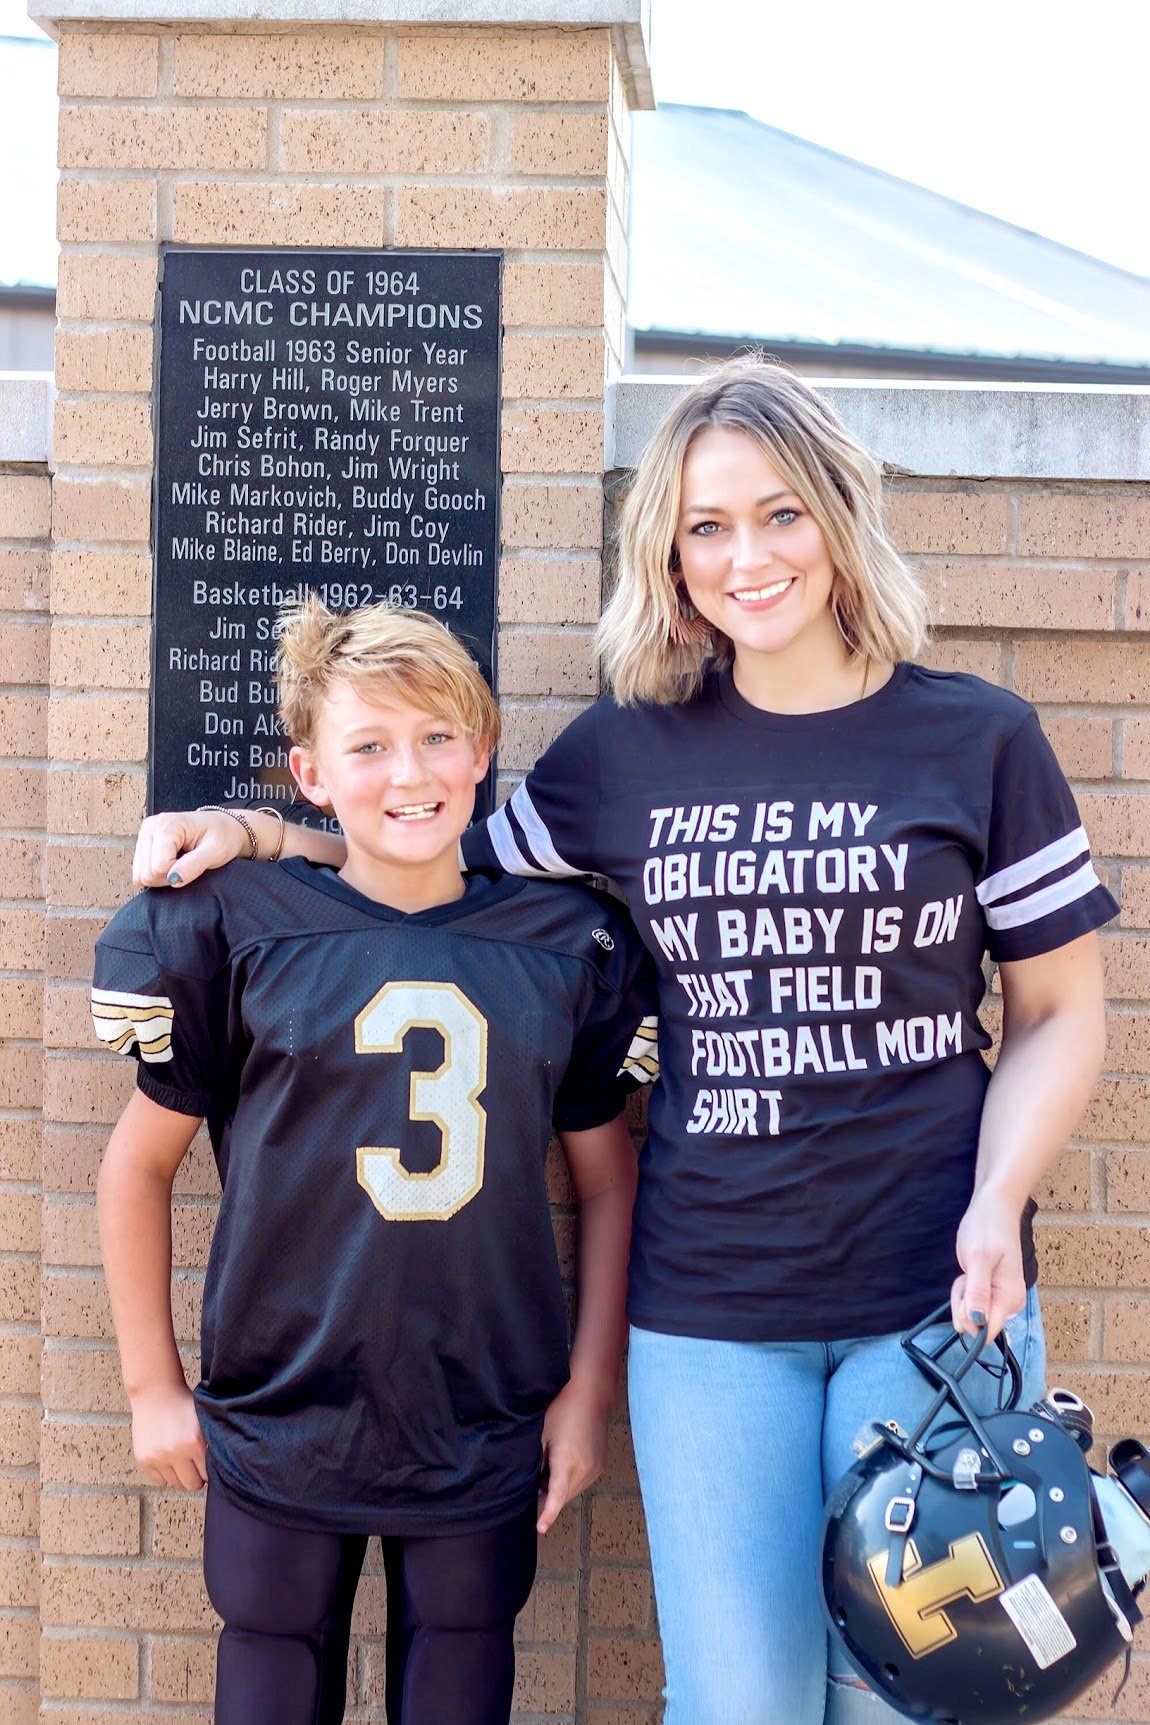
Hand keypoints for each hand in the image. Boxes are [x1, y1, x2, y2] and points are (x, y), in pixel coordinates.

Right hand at [130, 1381, 207, 1489]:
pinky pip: (159, 1481)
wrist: (155, 1391)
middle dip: (195, 1477)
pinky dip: (164, 1474)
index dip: (208, 1470)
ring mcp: (157, 1458)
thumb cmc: (183, 1404)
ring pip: (175, 1484)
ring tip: (179, 1457)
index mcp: (194, 1442)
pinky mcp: (143, 1460)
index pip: (207, 1475)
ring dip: (179, 1474)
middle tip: (194, 1464)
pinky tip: (166, 1457)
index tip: (206, 1463)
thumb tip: (224, 1468)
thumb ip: (212, 1444)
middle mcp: (174, 1452)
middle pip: (191, 1485)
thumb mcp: (204, 1421)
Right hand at [133, 810, 246, 888]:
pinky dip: (156, 874)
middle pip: (147, 872)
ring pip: (141, 875)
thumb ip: (194, 865)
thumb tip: (174, 880)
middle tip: (188, 865)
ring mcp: (144, 835)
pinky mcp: (142, 844)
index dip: (178, 873)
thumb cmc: (222, 836)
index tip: (194, 863)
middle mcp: (150, 826)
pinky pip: (140, 872)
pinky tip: (172, 863)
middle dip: (168, 877)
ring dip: (162, 877)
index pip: (159, 866)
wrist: (222, 828)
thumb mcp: (216, 851)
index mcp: (167, 824)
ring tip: (181, 863)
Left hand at [536, 1379, 609, 1533]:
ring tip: (548, 1468)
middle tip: (534, 1486)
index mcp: (567, 1461)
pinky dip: (570, 1481)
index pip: (556, 1496)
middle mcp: (584, 1469)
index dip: (547, 1514)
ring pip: (573, 1491)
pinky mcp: (600, 1466)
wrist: (591, 1395)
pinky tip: (562, 1464)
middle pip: (563, 1497)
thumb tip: (530, 1480)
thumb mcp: (542, 1434)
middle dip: (548, 1498)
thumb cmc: (562, 1410)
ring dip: (560, 1489)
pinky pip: (581, 1482)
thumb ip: (536, 1460)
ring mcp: (595, 1469)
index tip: (539, 1528)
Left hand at [951, 1187, 1025, 1342]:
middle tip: (966, 1275)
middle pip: (976, 1324)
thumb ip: (978, 1292)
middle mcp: (1009, 1303)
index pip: (987, 1331)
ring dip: (962, 1294)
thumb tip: (978, 1322)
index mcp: (1010, 1299)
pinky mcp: (992, 1292)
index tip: (965, 1294)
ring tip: (968, 1270)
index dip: (968, 1319)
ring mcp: (1001, 1298)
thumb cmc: (988, 1228)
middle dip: (962, 1302)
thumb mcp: (978, 1258)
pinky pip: (971, 1302)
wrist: (994, 1209)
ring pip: (971, 1313)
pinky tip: (969, 1272)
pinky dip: (964, 1289)